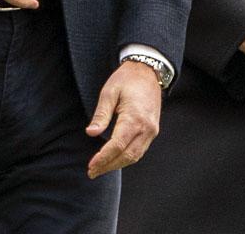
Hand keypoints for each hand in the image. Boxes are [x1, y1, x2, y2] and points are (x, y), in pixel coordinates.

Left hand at [84, 61, 163, 178]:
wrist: (148, 71)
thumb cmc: (126, 80)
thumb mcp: (109, 92)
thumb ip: (101, 115)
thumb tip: (91, 133)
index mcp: (134, 118)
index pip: (117, 146)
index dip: (103, 158)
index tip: (90, 166)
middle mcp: (146, 128)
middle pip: (126, 156)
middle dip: (108, 166)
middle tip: (92, 172)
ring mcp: (152, 131)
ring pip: (135, 156)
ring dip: (117, 164)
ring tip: (101, 169)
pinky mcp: (153, 130)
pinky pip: (140, 150)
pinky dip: (127, 158)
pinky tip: (115, 159)